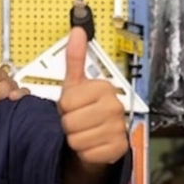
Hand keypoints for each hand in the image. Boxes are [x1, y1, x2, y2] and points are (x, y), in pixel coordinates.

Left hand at [57, 28, 128, 165]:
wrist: (96, 138)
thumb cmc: (83, 111)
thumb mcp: (75, 84)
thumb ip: (74, 58)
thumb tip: (77, 31)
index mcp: (104, 88)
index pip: (67, 101)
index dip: (64, 107)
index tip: (73, 106)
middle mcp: (114, 107)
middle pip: (70, 122)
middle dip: (68, 124)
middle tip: (77, 120)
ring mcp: (118, 128)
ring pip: (77, 139)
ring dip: (75, 139)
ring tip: (83, 132)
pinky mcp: (118, 148)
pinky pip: (87, 153)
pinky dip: (85, 152)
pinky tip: (91, 144)